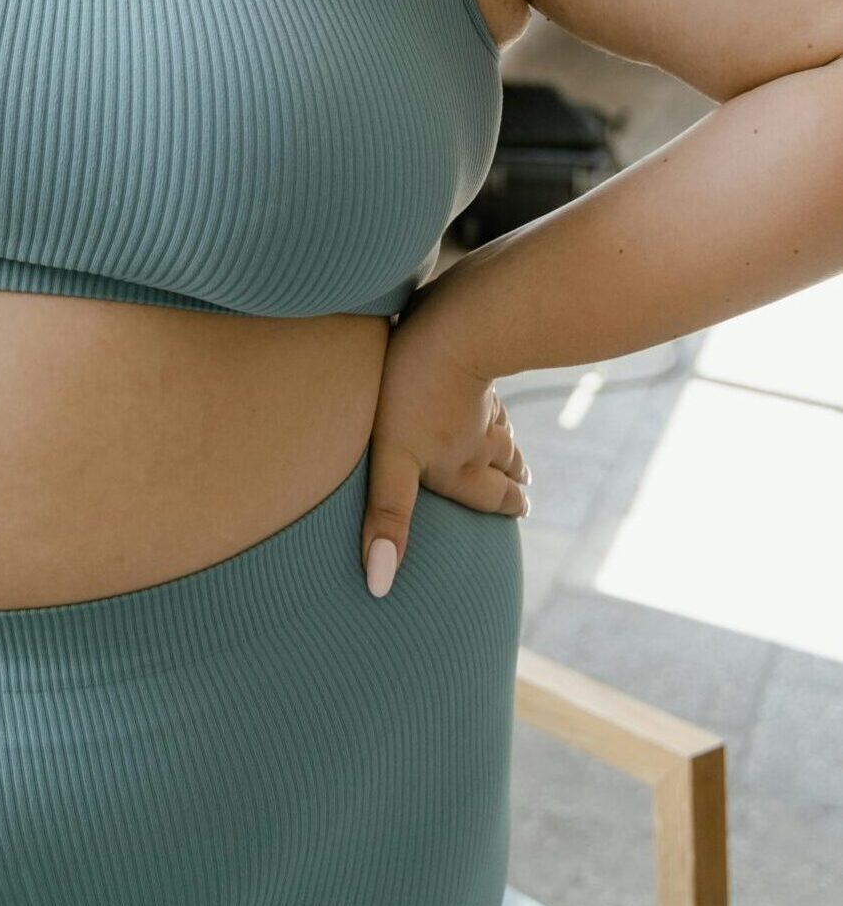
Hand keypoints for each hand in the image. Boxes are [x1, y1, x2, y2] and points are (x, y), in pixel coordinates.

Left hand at [362, 287, 530, 597]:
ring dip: (507, 443)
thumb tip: (379, 587)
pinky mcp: (474, 352)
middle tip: (525, 488)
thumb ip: (387, 517)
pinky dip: (493, 402)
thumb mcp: (394, 459)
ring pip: (501, 426)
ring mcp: (481, 393)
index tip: (522, 508)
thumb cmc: (413, 392)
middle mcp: (481, 434)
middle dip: (513, 478)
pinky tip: (486, 393)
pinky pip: (488, 387)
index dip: (505, 503)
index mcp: (462, 463)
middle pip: (504, 461)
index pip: (491, 493)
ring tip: (514, 455)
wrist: (454, 319)